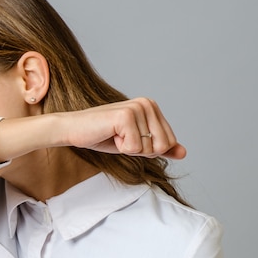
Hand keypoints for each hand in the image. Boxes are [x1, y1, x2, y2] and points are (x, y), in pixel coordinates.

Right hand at [62, 98, 185, 158]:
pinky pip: (134, 148)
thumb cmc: (102, 135)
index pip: (169, 142)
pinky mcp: (126, 116)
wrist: (74, 129)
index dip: (148, 149)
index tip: (128, 138)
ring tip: (114, 135)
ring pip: (148, 148)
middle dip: (141, 150)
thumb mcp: (136, 143)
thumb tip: (183, 153)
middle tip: (121, 138)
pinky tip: (109, 134)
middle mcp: (147, 104)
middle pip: (162, 146)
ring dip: (129, 149)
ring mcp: (137, 108)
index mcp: (152, 106)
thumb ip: (160, 146)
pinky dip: (120, 148)